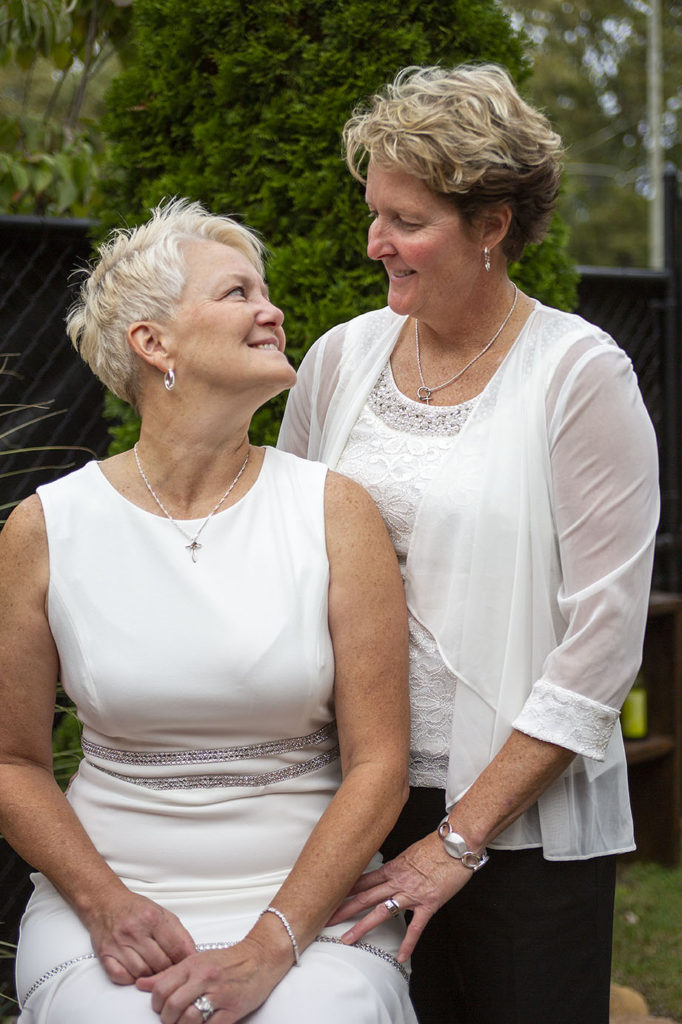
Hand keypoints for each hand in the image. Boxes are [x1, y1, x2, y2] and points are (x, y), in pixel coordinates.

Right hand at [84, 888, 195, 985]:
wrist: (104, 902)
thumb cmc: (135, 909)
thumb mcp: (161, 913)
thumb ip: (178, 933)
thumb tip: (192, 954)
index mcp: (152, 918)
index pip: (176, 948)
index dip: (184, 960)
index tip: (185, 964)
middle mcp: (134, 930)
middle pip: (160, 963)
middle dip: (168, 969)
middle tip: (169, 967)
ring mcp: (118, 943)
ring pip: (142, 973)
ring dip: (150, 974)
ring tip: (152, 967)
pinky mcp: (104, 954)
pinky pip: (121, 977)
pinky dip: (131, 978)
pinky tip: (135, 970)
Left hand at [136, 940, 288, 1023]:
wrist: (260, 958)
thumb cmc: (228, 960)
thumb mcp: (196, 961)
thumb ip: (168, 974)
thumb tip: (143, 985)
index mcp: (192, 965)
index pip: (161, 988)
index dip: (156, 1004)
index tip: (161, 1007)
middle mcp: (204, 978)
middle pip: (172, 1006)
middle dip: (168, 1019)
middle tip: (172, 1019)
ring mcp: (219, 995)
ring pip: (188, 1019)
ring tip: (186, 1023)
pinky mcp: (232, 1010)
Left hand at [328, 832, 470, 960]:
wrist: (457, 843)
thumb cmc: (437, 845)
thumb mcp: (411, 853)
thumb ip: (399, 867)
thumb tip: (390, 873)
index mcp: (392, 868)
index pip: (362, 880)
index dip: (343, 889)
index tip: (326, 895)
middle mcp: (397, 881)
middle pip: (364, 896)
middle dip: (343, 909)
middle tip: (323, 918)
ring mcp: (412, 893)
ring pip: (382, 911)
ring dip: (362, 926)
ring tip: (347, 939)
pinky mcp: (428, 903)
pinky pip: (416, 927)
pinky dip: (408, 943)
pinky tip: (401, 956)